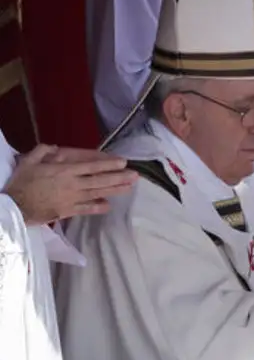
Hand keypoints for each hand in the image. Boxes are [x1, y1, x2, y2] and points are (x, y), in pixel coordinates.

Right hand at [4, 145, 137, 224]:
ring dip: (114, 190)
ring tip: (130, 187)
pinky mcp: (67, 212)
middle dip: (119, 177)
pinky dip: (97, 207)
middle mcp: (72, 185)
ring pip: (97, 194)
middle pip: (99, 180)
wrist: (12, 207)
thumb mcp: (29, 161)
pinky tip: (109, 206)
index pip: (91, 166)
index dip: (108, 164)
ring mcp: (71, 199)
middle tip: (135, 175)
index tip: (123, 162)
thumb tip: (57, 148)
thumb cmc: (20, 182)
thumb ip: (44, 151)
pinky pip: (86, 209)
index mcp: (64, 171)